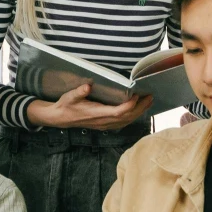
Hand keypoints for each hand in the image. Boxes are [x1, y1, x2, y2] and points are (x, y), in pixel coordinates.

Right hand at [27, 83, 152, 130]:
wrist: (61, 118)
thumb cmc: (66, 106)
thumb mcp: (69, 97)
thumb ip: (78, 92)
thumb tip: (87, 87)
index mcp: (96, 114)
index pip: (117, 113)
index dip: (128, 106)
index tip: (136, 96)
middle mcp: (103, 122)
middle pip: (126, 118)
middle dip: (140, 108)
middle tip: (150, 97)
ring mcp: (105, 125)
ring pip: (126, 122)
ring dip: (139, 112)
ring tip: (148, 102)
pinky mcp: (105, 125)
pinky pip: (123, 123)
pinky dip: (132, 116)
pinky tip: (138, 109)